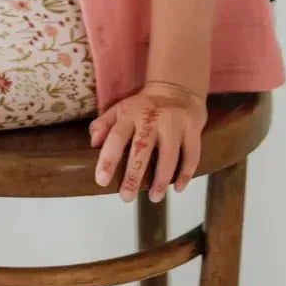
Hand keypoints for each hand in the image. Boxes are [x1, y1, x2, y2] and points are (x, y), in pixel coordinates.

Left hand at [88, 80, 207, 202]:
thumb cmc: (143, 106)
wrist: (176, 87)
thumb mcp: (120, 109)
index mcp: (130, 114)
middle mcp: (152, 118)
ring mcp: (174, 122)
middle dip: (134, 176)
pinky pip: (191, 154)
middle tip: (126, 197)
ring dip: (161, 180)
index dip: (108, 159)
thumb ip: (104, 125)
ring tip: (154, 197)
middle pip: (142, 149)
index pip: (116, 137)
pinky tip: (178, 188)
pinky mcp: (192, 128)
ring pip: (169, 155)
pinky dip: (185, 173)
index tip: (102, 181)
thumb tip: (93, 143)